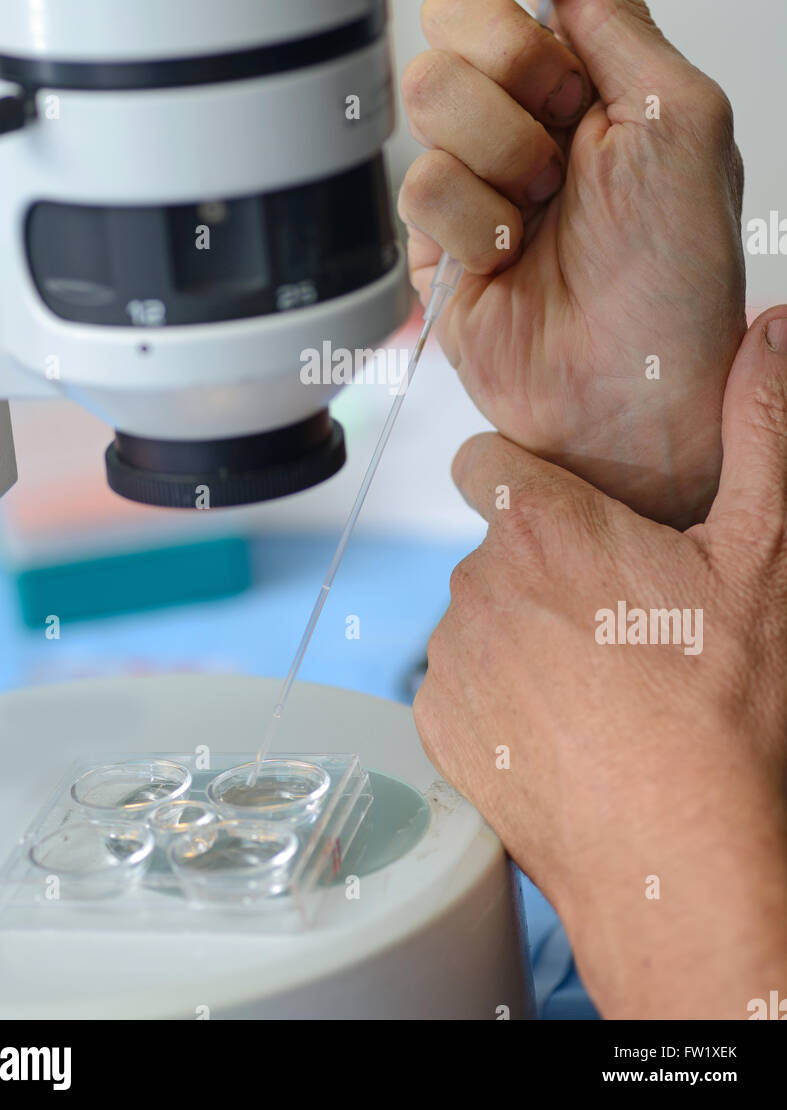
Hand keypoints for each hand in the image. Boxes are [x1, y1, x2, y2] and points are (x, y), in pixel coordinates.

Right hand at [398, 0, 746, 527]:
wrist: (632, 397)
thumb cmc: (678, 277)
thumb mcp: (682, 121)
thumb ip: (618, 17)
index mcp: (597, 74)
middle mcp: (532, 116)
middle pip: (455, 17)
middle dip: (514, 70)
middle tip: (565, 131)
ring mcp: (479, 174)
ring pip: (427, 93)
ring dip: (500, 155)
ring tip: (544, 213)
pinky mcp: (436, 237)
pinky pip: (416, 184)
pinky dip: (473, 223)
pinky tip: (511, 257)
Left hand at [414, 308, 786, 1018]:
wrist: (683, 861)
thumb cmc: (724, 712)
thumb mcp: (762, 555)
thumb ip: (760, 429)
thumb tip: (772, 330)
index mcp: (540, 527)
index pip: (485, 460)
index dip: (524, 478)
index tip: (568, 514)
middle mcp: (475, 584)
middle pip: (491, 545)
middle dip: (540, 566)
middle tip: (618, 616)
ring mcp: (452, 661)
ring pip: (476, 615)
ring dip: (520, 632)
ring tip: (598, 680)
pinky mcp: (439, 728)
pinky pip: (459, 685)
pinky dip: (498, 696)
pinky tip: (564, 727)